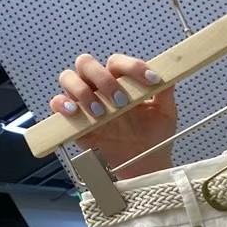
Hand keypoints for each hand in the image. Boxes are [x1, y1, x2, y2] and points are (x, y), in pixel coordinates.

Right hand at [50, 52, 176, 174]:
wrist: (144, 164)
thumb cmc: (154, 136)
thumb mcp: (165, 113)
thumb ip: (166, 92)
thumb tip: (169, 73)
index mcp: (120, 80)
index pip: (117, 62)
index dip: (132, 67)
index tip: (151, 80)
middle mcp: (99, 87)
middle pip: (86, 63)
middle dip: (103, 79)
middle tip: (121, 102)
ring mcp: (84, 102)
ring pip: (68, 78)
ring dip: (83, 91)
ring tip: (102, 113)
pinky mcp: (74, 120)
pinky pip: (57, 103)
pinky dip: (62, 104)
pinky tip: (76, 112)